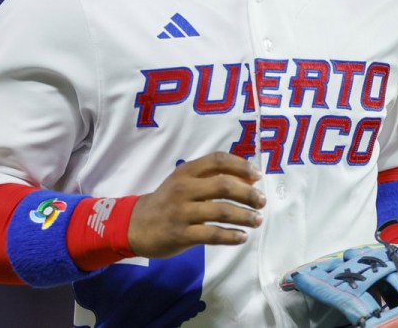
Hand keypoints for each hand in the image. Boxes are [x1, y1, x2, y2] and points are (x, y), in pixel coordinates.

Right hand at [127, 152, 265, 257]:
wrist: (135, 225)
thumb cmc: (168, 201)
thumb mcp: (184, 182)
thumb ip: (212, 177)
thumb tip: (250, 178)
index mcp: (186, 172)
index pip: (218, 160)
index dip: (241, 166)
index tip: (257, 175)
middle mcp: (184, 189)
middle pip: (223, 185)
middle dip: (248, 193)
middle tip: (262, 201)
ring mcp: (182, 212)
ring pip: (221, 212)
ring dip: (244, 216)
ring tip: (258, 219)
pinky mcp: (181, 234)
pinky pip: (212, 235)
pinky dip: (231, 236)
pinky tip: (242, 237)